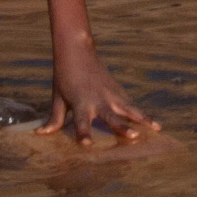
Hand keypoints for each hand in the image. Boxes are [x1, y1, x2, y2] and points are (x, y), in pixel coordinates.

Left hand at [37, 58, 158, 143]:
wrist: (77, 52)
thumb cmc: (64, 77)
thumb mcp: (57, 98)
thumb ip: (54, 118)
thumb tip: (41, 135)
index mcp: (81, 103)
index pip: (81, 122)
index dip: (84, 133)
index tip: (87, 144)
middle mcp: (98, 100)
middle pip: (112, 116)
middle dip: (123, 127)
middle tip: (134, 136)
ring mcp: (111, 94)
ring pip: (129, 108)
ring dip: (142, 118)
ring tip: (155, 127)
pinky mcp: (118, 90)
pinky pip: (131, 104)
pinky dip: (142, 113)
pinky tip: (154, 123)